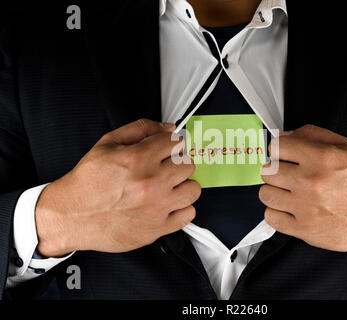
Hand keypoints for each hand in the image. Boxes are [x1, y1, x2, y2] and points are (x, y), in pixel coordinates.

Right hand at [36, 119, 199, 256]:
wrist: (71, 216)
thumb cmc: (88, 181)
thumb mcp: (107, 143)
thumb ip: (140, 129)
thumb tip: (168, 127)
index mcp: (139, 158)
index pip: (176, 142)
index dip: (170, 143)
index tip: (166, 149)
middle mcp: (152, 182)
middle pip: (188, 164)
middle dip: (177, 163)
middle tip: (164, 168)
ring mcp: (157, 207)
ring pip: (193, 189)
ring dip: (182, 185)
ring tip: (169, 186)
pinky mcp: (157, 228)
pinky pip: (189, 214)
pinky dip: (182, 208)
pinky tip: (168, 204)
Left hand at [260, 125, 346, 261]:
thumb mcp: (346, 146)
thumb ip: (313, 135)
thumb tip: (285, 135)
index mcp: (322, 158)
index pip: (276, 147)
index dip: (279, 150)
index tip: (283, 155)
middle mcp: (312, 182)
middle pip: (267, 171)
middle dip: (276, 170)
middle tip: (288, 175)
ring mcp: (306, 207)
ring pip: (265, 194)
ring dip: (275, 192)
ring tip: (290, 192)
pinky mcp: (305, 229)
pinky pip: (271, 218)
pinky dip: (278, 213)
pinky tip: (291, 209)